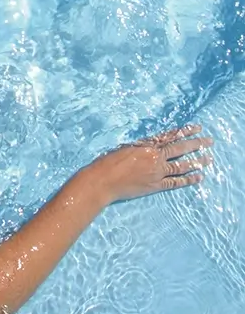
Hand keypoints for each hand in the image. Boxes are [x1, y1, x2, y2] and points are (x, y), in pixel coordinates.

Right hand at [95, 123, 212, 204]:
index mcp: (147, 145)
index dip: (185, 131)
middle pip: (180, 149)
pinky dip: (188, 179)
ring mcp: (156, 172)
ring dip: (196, 162)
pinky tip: (198, 177)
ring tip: (209, 159)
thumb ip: (141, 146)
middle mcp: (155, 157)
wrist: (103, 180)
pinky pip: (175, 182)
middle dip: (196, 144)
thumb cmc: (109, 162)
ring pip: (181, 165)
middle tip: (210, 141)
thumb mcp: (125, 147)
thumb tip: (152, 145)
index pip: (170, 136)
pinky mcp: (155, 185)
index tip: (197, 128)